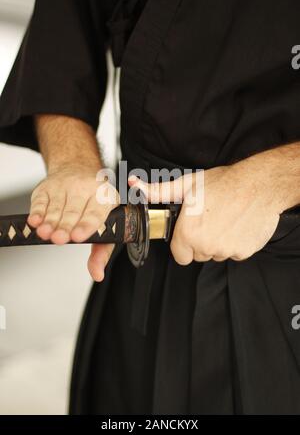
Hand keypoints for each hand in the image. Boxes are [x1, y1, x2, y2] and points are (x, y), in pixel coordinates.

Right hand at [28, 163, 119, 280]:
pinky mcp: (47, 187)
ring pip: (56, 206)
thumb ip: (102, 250)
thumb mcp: (106, 222)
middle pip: (74, 211)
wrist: (78, 168)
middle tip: (59, 239)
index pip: (95, 213)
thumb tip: (97, 274)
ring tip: (45, 234)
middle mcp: (85, 188)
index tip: (78, 236)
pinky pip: (41, 200)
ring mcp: (65, 185)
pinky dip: (37, 211)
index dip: (86, 225)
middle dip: (65, 226)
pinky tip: (35, 221)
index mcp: (104, 197)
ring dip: (50, 221)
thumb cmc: (95, 201)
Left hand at [128, 159, 282, 263]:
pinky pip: (235, 253)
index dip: (183, 242)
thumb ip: (158, 191)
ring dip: (218, 242)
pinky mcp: (245, 252)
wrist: (259, 184)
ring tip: (224, 219)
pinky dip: (235, 242)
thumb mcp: (186, 185)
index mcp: (189, 233)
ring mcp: (227, 251)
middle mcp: (207, 246)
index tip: (189, 231)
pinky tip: (237, 224)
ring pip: (216, 254)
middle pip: (198, 254)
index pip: (179, 255)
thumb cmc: (224, 183)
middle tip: (208, 219)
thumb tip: (135, 185)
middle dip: (200, 241)